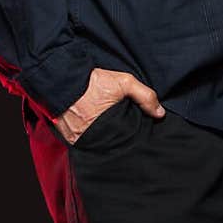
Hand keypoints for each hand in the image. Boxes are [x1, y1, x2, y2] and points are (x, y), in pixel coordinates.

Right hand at [51, 67, 165, 145]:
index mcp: (108, 127)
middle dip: (117, 139)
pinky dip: (87, 138)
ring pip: (96, 145)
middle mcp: (92, 137)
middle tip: (120, 130)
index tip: (135, 131)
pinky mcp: (67, 138)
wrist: (61, 78)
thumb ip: (144, 96)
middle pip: (111, 144)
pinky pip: (81, 142)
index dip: (131, 136)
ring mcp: (78, 139)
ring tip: (106, 130)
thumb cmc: (92, 81)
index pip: (126, 140)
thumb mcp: (123, 82)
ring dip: (102, 139)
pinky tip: (91, 129)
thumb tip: (160, 114)